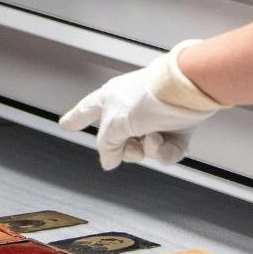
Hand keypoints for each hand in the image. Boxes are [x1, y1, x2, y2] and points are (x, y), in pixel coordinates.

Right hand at [57, 40, 221, 169]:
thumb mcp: (115, 123)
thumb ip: (107, 145)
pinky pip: (166, 152)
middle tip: (132, 142)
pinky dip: (167, 151)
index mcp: (110, 99)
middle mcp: (130, 109)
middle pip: (119, 142)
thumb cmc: (149, 97)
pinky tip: (169, 140)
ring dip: (150, 149)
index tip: (66, 124)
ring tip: (156, 135)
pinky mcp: (176, 128)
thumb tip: (108, 161)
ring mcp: (154, 119)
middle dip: (128, 148)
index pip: (86, 110)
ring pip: (144, 150)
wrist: (186, 91)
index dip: (76, 118)